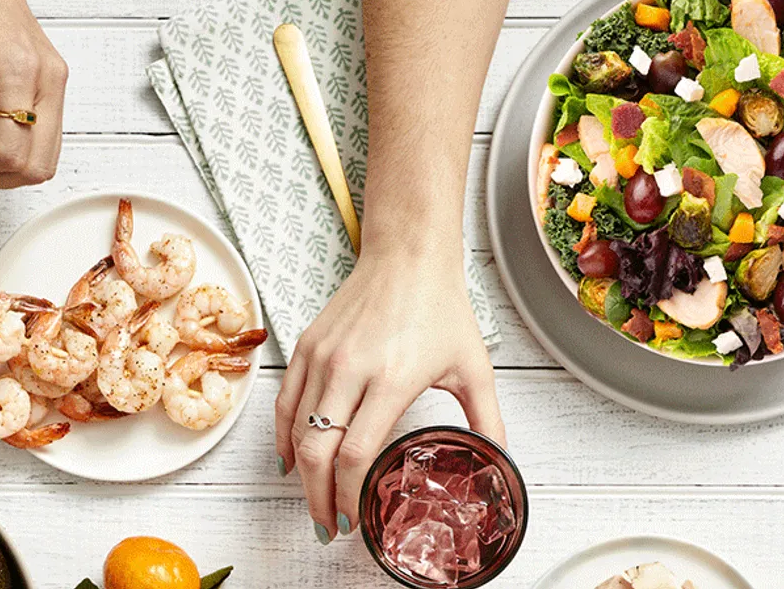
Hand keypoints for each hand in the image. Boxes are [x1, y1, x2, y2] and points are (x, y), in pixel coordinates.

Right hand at [274, 246, 504, 543]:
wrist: (408, 257)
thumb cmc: (441, 308)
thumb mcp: (473, 368)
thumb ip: (487, 421)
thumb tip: (500, 461)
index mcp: (392, 378)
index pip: (357, 453)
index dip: (351, 495)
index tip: (357, 521)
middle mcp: (351, 368)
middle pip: (319, 450)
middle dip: (320, 497)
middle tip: (329, 526)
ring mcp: (323, 356)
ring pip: (297, 430)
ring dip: (302, 475)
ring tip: (314, 501)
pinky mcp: (307, 345)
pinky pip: (285, 400)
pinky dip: (283, 436)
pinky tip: (290, 459)